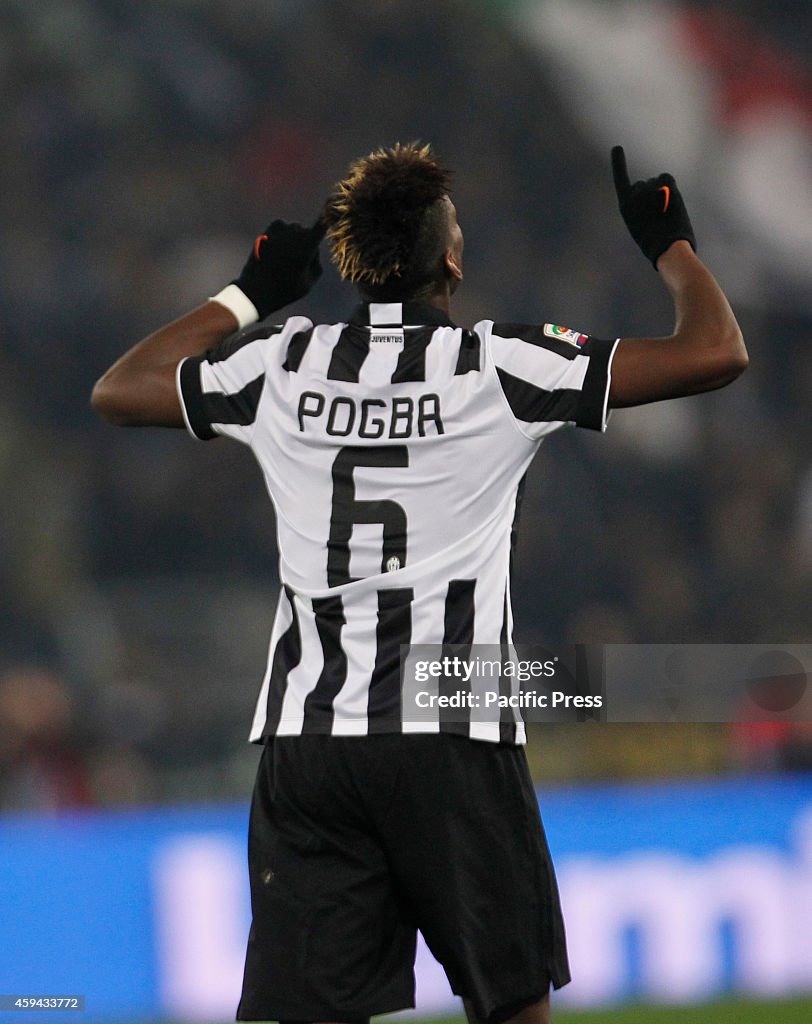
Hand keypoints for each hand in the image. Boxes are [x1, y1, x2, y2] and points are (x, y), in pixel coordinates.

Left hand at [233, 218, 325, 316]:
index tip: (332, 206)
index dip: (328, 218)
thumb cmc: (285, 290)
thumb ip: (316, 262)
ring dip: (295, 238)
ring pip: (296, 230)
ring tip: (286, 257)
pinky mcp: (270, 228)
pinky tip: (279, 248)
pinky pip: (284, 227)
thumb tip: (314, 247)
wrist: (256, 290)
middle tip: (299, 260)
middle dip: (307, 242)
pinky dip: (284, 235)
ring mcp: (281, 230)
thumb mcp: (308, 282)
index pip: (321, 227)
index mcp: (305, 249)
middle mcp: (294, 235)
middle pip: (308, 233)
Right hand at [611, 146, 695, 268]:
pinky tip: (670, 199)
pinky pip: (666, 178)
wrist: (667, 246)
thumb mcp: (642, 226)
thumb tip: (659, 195)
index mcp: (626, 206)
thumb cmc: (655, 243)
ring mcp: (650, 187)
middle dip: (651, 195)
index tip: (617, 148)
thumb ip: (644, 208)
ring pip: (657, 183)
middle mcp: (634, 193)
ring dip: (662, 193)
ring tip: (665, 212)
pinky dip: (669, 186)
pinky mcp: (664, 184)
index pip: (621, 179)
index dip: (619, 163)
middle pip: (644, 185)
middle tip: (658, 214)